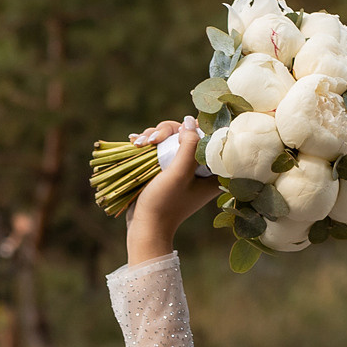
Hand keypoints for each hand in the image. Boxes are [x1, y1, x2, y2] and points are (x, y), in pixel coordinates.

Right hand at [126, 118, 218, 265]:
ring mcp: (180, 167)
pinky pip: (158, 147)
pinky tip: (134, 142)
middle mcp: (198, 167)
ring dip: (153, 135)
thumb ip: (189, 145)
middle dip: (167, 131)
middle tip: (152, 140)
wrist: (145, 226)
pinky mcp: (164, 169)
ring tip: (139, 144)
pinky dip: (147, 142)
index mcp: (212, 171)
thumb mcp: (179, 172)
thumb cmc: (165, 203)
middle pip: (186, 133)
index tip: (178, 133)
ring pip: (170, 137)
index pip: (209, 136)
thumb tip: (189, 120)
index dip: (194, 127)